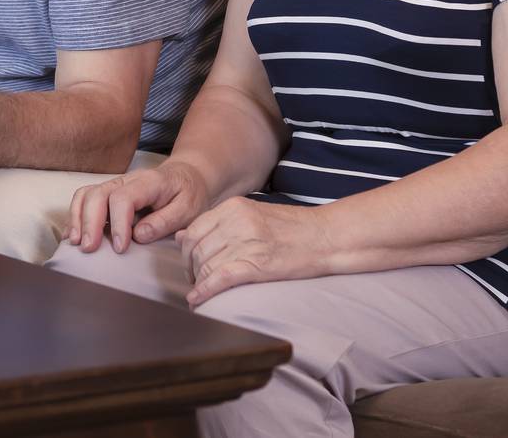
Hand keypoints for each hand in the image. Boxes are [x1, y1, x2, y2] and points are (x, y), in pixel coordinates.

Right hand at [66, 160, 210, 253]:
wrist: (187, 175)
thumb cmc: (188, 194)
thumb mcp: (189, 209)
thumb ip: (166, 221)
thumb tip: (139, 235)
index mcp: (149, 182)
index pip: (123, 198)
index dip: (117, 223)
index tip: (120, 248)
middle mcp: (127, 180)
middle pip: (98, 194)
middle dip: (90, 222)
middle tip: (89, 248)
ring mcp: (115, 185)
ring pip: (87, 194)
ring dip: (78, 218)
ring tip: (76, 243)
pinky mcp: (109, 193)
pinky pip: (85, 198)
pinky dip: (76, 216)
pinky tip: (74, 235)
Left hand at [177, 198, 335, 305]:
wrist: (326, 236)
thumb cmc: (291, 228)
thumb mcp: (252, 215)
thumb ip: (217, 224)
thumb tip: (181, 236)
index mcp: (234, 207)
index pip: (193, 230)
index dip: (186, 252)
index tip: (191, 264)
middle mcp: (236, 221)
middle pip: (196, 249)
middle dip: (191, 269)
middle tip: (196, 280)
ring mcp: (246, 242)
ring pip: (206, 265)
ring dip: (199, 283)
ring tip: (202, 291)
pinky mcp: (257, 264)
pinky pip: (220, 278)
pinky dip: (205, 291)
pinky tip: (197, 300)